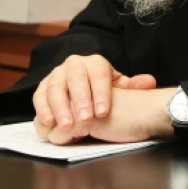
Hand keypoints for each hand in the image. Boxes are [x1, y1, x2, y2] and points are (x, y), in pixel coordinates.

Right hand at [32, 54, 156, 133]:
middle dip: (80, 101)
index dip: (101, 93)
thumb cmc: (104, 90)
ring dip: (60, 107)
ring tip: (67, 126)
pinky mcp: (42, 87)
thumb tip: (149, 82)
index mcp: (95, 62)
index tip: (103, 112)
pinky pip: (38, 96)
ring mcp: (56, 74)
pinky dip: (42, 109)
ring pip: (55, 88)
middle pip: (75, 79)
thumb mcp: (119, 87)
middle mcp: (74, 64)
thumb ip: (133, 86)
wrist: (84, 88)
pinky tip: (49, 123)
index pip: (99, 75)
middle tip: (85, 120)